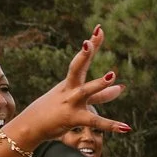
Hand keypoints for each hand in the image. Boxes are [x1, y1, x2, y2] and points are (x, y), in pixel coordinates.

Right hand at [9, 29, 128, 147]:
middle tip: (90, 40)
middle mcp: (70, 88)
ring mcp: (71, 102)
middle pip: (77, 67)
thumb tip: (121, 88)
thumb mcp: (77, 100)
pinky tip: (126, 127)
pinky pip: (94, 122)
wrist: (30, 125)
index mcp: (70, 82)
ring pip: (85, 91)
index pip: (82, 60)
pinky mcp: (73, 118)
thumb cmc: (54, 111)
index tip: (99, 29)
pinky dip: (111, 125)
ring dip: (98, 83)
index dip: (91, 44)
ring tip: (112, 74)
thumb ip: (101, 94)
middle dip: (84, 54)